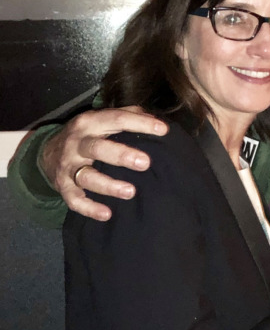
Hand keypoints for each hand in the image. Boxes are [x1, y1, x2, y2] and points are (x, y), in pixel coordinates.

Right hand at [42, 106, 166, 220]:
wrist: (46, 152)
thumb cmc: (87, 134)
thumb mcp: (102, 119)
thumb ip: (129, 115)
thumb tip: (158, 121)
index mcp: (90, 123)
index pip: (116, 119)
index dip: (140, 124)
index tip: (163, 130)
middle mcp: (77, 143)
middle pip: (98, 148)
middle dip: (121, 155)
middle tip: (145, 163)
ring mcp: (68, 166)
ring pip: (87, 176)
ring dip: (108, 185)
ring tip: (131, 192)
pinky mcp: (63, 186)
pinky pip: (74, 200)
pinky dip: (89, 208)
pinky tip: (107, 214)